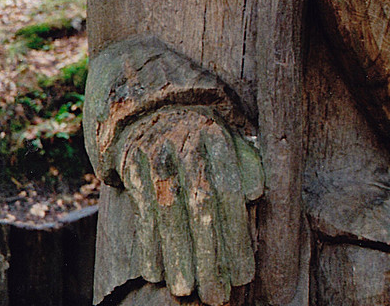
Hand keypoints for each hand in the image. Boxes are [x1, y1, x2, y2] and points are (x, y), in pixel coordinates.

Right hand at [115, 105, 262, 305]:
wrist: (151, 103)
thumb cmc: (200, 130)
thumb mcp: (227, 135)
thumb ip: (246, 162)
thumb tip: (257, 193)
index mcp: (216, 136)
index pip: (228, 189)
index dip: (236, 232)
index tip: (244, 273)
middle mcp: (185, 143)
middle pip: (199, 205)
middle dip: (209, 254)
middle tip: (217, 295)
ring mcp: (156, 154)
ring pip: (168, 212)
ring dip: (177, 255)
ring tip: (186, 291)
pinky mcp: (132, 165)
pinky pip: (141, 209)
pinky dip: (148, 242)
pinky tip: (155, 272)